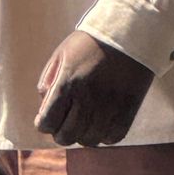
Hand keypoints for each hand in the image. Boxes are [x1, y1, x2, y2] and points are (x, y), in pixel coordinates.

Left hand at [34, 31, 153, 146]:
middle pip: (66, 137)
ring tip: (86, 119)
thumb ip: (48, 82)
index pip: (47, 123)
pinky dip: (104, 134)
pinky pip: (111, 139)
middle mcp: (87, 99)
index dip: (44, 123)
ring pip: (88, 141)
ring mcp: (108, 108)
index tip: (47, 118)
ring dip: (83, 134)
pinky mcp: (128, 112)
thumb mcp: (61, 55)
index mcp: (67, 83)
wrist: (129, 33)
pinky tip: (103, 121)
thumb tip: (43, 110)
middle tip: (66, 120)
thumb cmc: (91, 43)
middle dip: (61, 131)